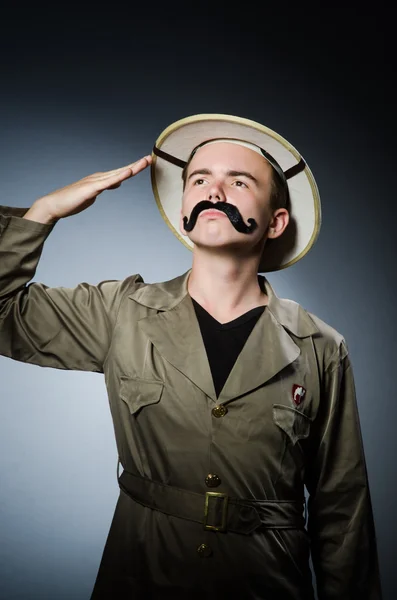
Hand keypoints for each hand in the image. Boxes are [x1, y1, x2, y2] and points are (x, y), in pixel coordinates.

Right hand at [25, 155, 151, 222]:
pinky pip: (108, 182)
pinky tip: (128, 172)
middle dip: (137, 165)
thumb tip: (118, 182)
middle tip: (150, 158)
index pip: (121, 172)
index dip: (134, 168)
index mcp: (100, 179)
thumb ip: (106, 187)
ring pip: (118, 173)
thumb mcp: (94, 194)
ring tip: (145, 161)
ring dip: (132, 167)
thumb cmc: (72, 201)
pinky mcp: (91, 189)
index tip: (146, 163)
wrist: (54, 205)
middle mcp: (99, 177)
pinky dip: (119, 176)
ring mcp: (95, 182)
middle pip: (122, 170)